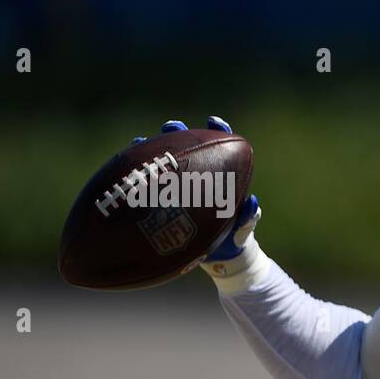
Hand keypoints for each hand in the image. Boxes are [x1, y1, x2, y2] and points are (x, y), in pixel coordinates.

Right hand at [131, 116, 261, 263]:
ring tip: (141, 141)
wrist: (218, 255)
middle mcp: (199, 174)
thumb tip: (252, 203)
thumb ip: (249, 217)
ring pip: (165, 161)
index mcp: (222, 175)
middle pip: (188, 146)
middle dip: (178, 132)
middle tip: (171, 127)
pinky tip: (127, 169)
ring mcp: (179, 185)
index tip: (214, 123)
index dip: (218, 130)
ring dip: (153, 149)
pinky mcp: (163, 198)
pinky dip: (140, 175)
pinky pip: (150, 184)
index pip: (220, 146)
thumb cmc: (235, 237)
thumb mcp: (243, 228)